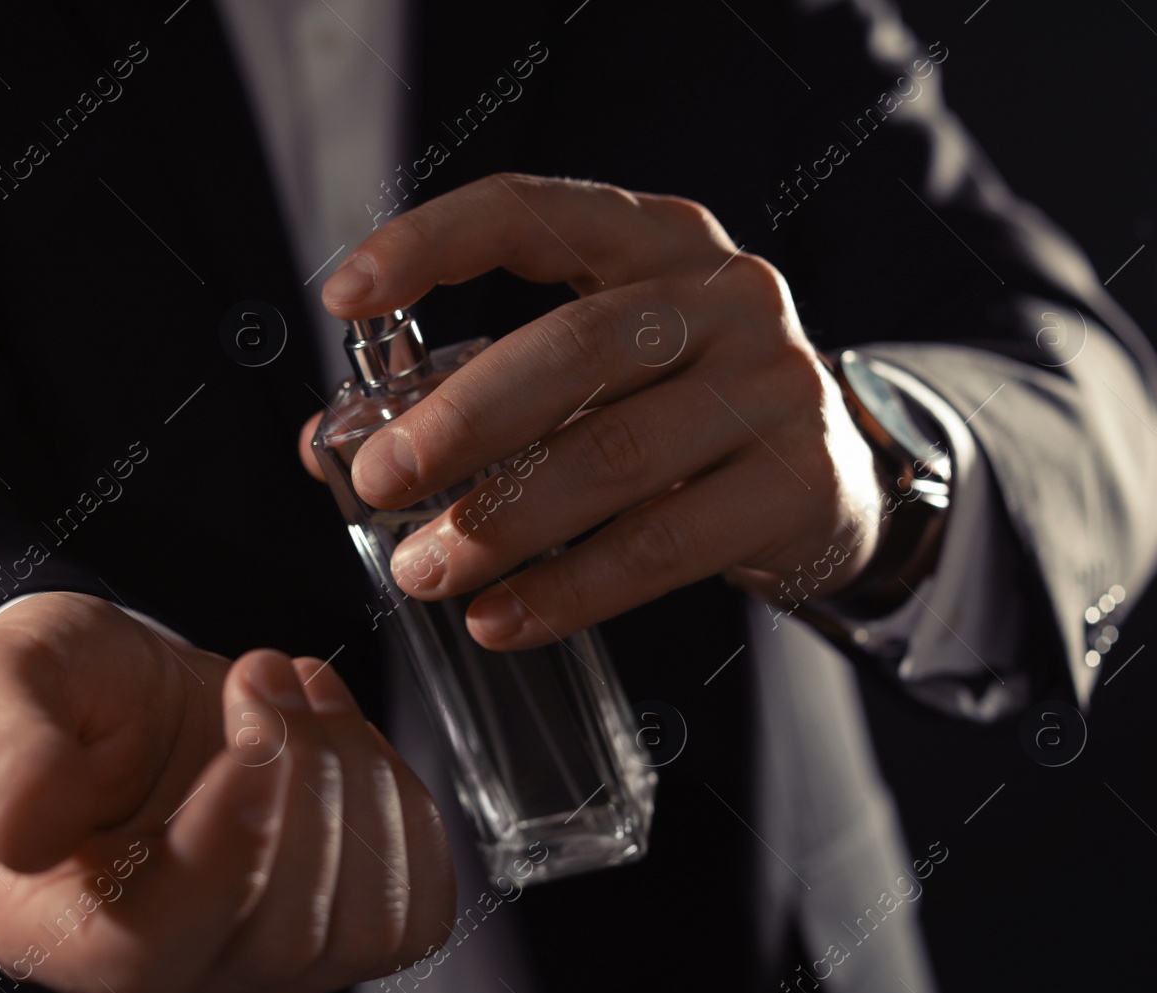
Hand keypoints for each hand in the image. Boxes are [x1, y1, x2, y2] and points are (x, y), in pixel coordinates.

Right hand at [0, 592, 454, 992]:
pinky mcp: (334, 928)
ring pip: (361, 927)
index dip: (225, 846)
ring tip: (301, 690)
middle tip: (265, 672)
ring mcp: (256, 960)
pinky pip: (413, 911)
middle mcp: (162, 968)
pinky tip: (343, 736)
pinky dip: (404, 810)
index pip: (153, 952)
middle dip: (301, 780)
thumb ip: (4, 748)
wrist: (122, 695)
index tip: (247, 734)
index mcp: (54, 930)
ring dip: (357, 782)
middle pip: (278, 938)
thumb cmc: (59, 694)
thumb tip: (29, 831)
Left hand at [298, 173, 891, 648]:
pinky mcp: (796, 483)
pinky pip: (660, 545)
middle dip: (463, 419)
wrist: (828, 483)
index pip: (535, 211)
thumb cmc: (676, 413)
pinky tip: (500, 618)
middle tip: (380, 483)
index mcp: (656, 239)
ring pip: (616, 452)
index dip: (433, 245)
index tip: (345, 297)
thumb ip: (471, 394)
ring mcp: (773, 385)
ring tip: (425, 572)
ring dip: (503, 521)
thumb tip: (327, 450)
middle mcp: (725, 294)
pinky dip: (568, 590)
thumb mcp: (588, 378)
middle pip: (577, 345)